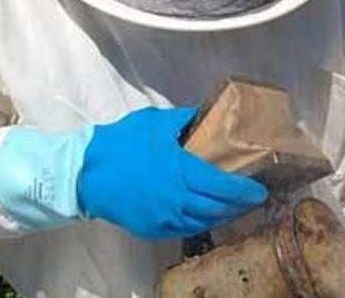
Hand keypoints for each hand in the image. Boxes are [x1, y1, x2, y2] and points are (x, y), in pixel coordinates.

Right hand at [77, 107, 267, 239]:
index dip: (245, 190)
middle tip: (253, 199)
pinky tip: (207, 216)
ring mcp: (164, 217)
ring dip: (223, 216)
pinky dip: (201, 223)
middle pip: (218, 208)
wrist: (85, 173)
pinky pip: (185, 230)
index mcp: (181, 171)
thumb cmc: (120, 144)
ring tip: (234, 208)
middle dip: (240, 205)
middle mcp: (177, 199)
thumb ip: (185, 119)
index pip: (223, 186)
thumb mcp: (155, 122)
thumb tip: (206, 114)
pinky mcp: (152, 228)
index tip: (260, 190)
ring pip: (204, 222)